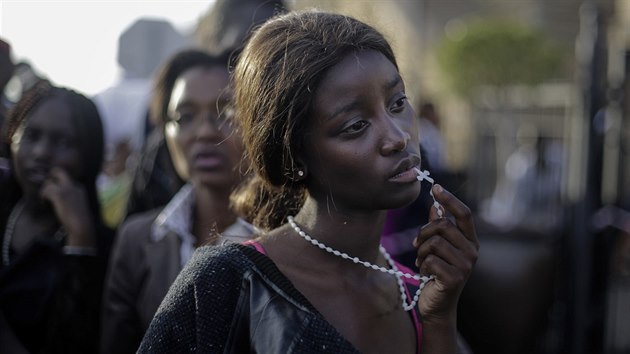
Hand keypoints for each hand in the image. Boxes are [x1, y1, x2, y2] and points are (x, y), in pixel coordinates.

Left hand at [40, 167, 95, 246]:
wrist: (82, 225)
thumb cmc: (80, 220)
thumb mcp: (77, 206)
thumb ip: (71, 199)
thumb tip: (59, 200)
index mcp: (79, 188)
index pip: (66, 178)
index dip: (57, 184)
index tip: (53, 193)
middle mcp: (74, 185)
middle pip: (58, 172)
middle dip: (49, 178)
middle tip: (45, 189)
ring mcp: (67, 189)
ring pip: (49, 182)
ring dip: (44, 190)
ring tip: (43, 199)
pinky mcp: (60, 195)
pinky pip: (46, 190)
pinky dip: (43, 197)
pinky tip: (44, 203)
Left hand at [412, 184, 478, 321]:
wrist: (438, 306)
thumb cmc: (437, 274)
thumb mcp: (438, 249)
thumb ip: (438, 228)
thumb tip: (434, 205)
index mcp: (470, 241)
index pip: (464, 214)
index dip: (450, 199)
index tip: (436, 187)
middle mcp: (472, 252)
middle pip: (442, 225)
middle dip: (423, 233)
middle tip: (417, 246)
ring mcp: (466, 266)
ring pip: (434, 243)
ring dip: (421, 252)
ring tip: (422, 262)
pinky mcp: (455, 278)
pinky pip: (429, 260)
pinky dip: (422, 266)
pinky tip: (426, 274)